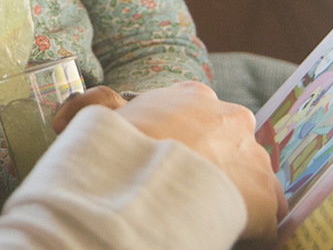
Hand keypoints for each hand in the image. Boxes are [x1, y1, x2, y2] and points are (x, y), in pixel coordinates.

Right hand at [56, 81, 284, 241]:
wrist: (147, 187)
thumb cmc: (121, 148)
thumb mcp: (100, 117)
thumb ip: (95, 106)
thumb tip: (64, 118)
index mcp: (195, 95)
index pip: (194, 115)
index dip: (179, 141)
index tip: (165, 162)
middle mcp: (234, 119)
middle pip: (225, 145)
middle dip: (211, 167)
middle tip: (182, 193)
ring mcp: (256, 159)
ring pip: (248, 180)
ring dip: (230, 197)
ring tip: (201, 216)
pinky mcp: (268, 201)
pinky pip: (263, 218)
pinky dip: (247, 229)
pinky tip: (223, 235)